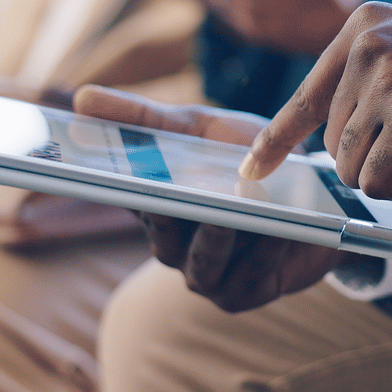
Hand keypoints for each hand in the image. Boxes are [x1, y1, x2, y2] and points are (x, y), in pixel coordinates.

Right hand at [72, 85, 349, 311]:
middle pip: (160, 237)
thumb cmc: (244, 156)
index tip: (104, 171)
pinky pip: (250, 275)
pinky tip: (281, 226)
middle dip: (168, 216)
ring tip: (232, 209)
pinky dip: (266, 249)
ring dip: (218, 236)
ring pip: (204, 261)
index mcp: (155, 206)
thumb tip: (80, 98)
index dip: (113, 188)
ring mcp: (207, 274)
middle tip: (176, 191)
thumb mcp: (197, 127)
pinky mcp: (244, 293)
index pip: (126, 199)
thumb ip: (144, 117)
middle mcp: (173, 246)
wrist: (312, 190)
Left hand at [241, 3, 391, 200]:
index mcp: (366, 24)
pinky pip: (380, 183)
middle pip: (334, 142)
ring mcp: (388, 80)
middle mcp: (370, 45)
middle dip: (379, 154)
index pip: (308, 93)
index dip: (278, 138)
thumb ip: (372, 79)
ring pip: (352, 167)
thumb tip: (328, 135)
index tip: (253, 169)